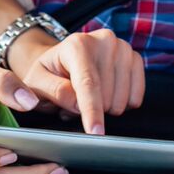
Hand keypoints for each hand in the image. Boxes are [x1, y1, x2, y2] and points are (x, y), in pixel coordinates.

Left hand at [7, 27, 144, 134]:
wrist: (62, 58)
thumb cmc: (48, 72)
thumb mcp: (37, 82)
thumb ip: (55, 92)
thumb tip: (78, 105)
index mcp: (77, 45)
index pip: (88, 83)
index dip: (92, 111)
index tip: (95, 133)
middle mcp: (104, 41)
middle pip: (106, 96)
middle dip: (90, 109)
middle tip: (73, 101)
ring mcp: (123, 48)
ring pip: (122, 100)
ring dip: (104, 108)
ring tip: (86, 97)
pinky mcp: (135, 58)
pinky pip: (136, 97)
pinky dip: (121, 104)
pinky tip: (106, 95)